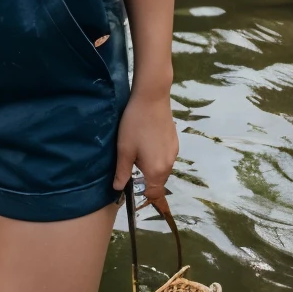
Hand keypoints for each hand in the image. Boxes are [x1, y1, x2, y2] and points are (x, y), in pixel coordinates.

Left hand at [113, 89, 178, 204]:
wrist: (152, 98)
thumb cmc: (135, 125)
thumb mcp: (124, 149)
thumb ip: (122, 172)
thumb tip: (118, 189)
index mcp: (156, 170)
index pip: (153, 193)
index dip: (142, 192)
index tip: (131, 183)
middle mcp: (169, 164)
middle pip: (157, 180)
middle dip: (144, 176)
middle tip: (130, 160)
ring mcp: (174, 152)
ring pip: (161, 167)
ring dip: (150, 165)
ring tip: (137, 148)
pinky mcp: (175, 142)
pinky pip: (165, 156)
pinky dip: (157, 154)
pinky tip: (147, 139)